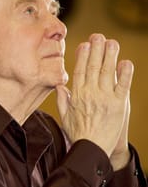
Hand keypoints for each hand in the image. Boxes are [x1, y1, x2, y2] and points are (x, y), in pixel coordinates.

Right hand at [56, 33, 133, 163]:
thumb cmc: (78, 134)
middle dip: (96, 49)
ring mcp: (105, 98)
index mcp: (77, 95)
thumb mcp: (65, 117)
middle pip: (93, 67)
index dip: (83, 56)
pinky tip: (126, 62)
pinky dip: (125, 73)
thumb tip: (59, 85)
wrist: (92, 150)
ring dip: (110, 55)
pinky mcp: (119, 105)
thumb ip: (62, 100)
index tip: (85, 44)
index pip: (80, 70)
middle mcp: (90, 93)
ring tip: (112, 42)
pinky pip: (123, 86)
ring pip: (107, 72)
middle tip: (99, 36)